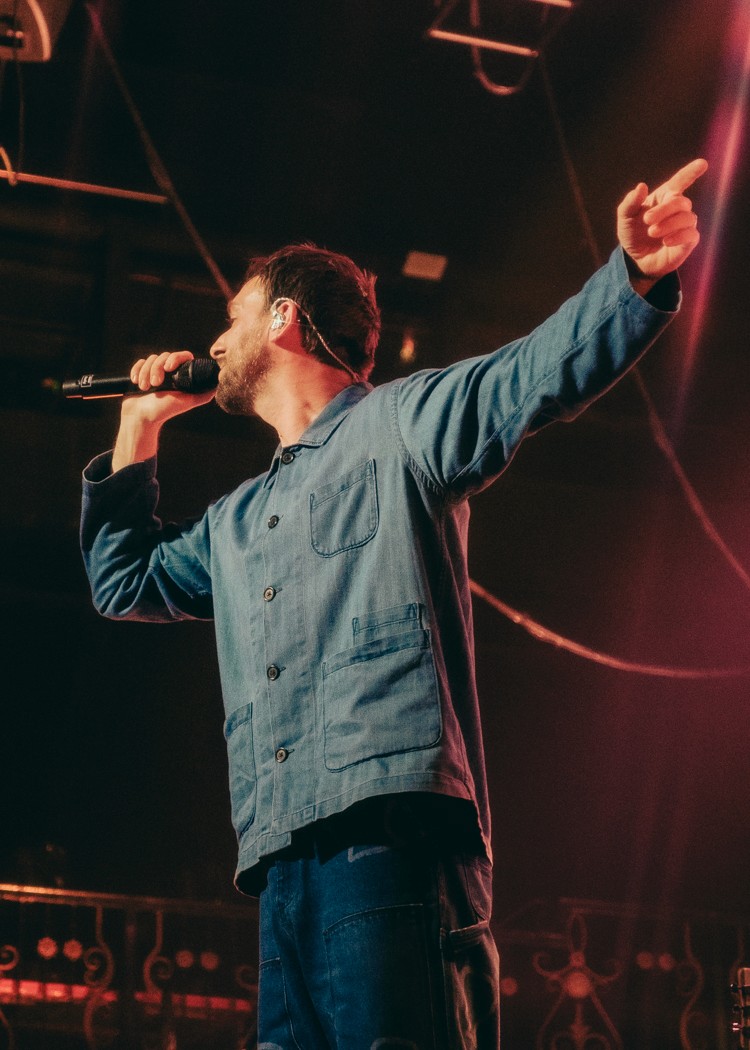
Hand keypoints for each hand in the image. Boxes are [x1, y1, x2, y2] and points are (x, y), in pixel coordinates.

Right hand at [112, 350, 214, 471]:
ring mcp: (154, 372)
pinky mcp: (141, 373)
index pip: (182, 356)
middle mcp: (169, 372)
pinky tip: (136, 382)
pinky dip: (136, 371)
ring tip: (144, 388)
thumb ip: (204, 393)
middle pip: (164, 356)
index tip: (168, 367)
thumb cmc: (165, 411)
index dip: (175, 357)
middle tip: (155, 384)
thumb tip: (217, 382)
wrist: (142, 418)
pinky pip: (140, 362)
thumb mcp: (188, 402)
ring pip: (151, 359)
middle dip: (156, 369)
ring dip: (145, 373)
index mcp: (181, 376)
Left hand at [617, 158, 707, 280]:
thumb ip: (630, 203)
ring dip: (668, 224)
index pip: (680, 182)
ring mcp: (685, 224)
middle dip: (664, 209)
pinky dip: (678, 236)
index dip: (690, 172)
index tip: (702, 163)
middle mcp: (677, 209)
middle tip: (647, 220)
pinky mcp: (689, 241)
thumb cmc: (632, 235)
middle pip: (680, 201)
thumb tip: (641, 187)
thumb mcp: (625, 218)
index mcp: (663, 198)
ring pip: (687, 217)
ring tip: (652, 232)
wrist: (635, 260)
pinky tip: (665, 241)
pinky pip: (691, 234)